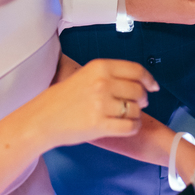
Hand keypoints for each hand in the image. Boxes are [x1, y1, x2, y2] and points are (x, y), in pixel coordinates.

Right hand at [40, 59, 158, 145]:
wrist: (41, 119)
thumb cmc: (62, 99)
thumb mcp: (85, 75)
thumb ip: (109, 75)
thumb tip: (140, 81)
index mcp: (99, 67)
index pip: (136, 70)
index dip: (149, 79)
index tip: (153, 87)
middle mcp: (102, 83)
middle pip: (139, 91)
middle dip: (143, 99)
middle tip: (138, 104)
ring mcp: (101, 104)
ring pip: (136, 110)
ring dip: (136, 115)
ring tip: (126, 117)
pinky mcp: (100, 125)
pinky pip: (130, 126)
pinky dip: (133, 128)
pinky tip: (125, 127)